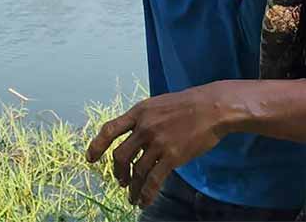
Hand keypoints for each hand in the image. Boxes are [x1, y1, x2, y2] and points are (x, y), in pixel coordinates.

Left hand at [86, 85, 228, 206]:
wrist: (214, 108)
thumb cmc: (190, 104)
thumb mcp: (160, 104)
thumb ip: (146, 119)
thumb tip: (135, 137)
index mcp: (140, 112)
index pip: (109, 130)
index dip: (97, 145)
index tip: (91, 159)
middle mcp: (144, 127)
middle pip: (120, 156)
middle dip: (117, 172)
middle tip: (121, 181)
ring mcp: (157, 142)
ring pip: (136, 171)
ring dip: (132, 188)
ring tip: (133, 197)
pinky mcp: (171, 156)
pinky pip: (153, 180)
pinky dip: (146, 193)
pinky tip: (144, 200)